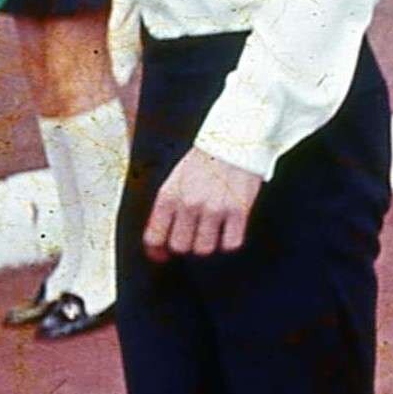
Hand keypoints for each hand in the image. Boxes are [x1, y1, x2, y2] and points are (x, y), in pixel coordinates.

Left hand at [144, 148, 261, 259]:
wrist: (235, 139)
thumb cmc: (205, 160)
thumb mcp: (175, 179)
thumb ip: (167, 208)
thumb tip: (161, 240)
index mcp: (168, 196)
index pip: (153, 238)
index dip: (157, 251)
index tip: (163, 254)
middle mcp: (189, 204)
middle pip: (180, 246)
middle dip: (186, 244)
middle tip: (194, 236)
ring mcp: (214, 208)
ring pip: (204, 248)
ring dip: (208, 243)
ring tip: (213, 233)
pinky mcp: (239, 210)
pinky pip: (230, 243)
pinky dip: (230, 242)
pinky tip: (230, 231)